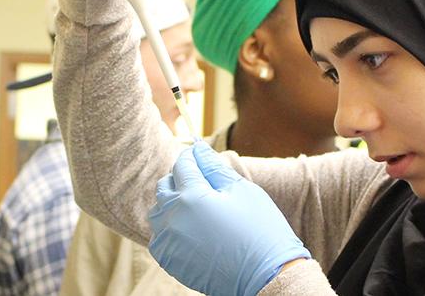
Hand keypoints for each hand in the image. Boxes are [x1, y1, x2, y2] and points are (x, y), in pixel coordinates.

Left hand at [148, 142, 309, 295]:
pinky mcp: (168, 260)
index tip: (200, 155)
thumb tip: (197, 147)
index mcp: (191, 197)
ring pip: (159, 211)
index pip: (183, 165)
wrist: (265, 277)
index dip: (192, 156)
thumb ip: (214, 167)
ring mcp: (168, 241)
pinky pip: (159, 235)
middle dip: (180, 178)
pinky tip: (191, 229)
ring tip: (197, 207)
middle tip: (202, 182)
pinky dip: (170, 227)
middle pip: (165, 186)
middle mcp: (172, 218)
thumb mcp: (241, 190)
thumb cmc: (259, 230)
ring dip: (173, 203)